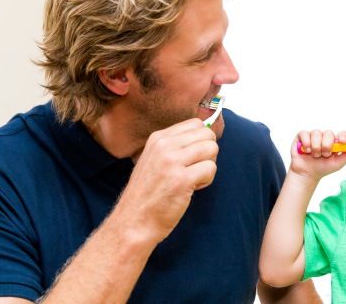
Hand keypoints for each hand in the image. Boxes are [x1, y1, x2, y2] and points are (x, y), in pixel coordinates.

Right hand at [115, 118, 217, 243]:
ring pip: (212, 149)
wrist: (134, 221)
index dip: (201, 141)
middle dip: (208, 152)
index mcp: (158, 138)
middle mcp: (164, 145)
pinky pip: (211, 168)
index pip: (195, 124)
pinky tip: (192, 189)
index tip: (192, 157)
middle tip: (195, 169)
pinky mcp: (182, 179)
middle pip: (207, 134)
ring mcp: (172, 162)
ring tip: (193, 179)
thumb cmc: (147, 194)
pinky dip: (207, 180)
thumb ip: (174, 146)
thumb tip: (204, 134)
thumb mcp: (153, 159)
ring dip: (208, 166)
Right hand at [289, 129, 345, 181]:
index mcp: (335, 142)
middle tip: (325, 155)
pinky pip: (305, 134)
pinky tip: (306, 151)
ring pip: (317, 133)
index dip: (343, 136)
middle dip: (327, 145)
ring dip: (316, 147)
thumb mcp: (337, 164)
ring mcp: (313, 136)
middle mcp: (325, 137)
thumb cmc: (322, 168)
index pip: (342, 134)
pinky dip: (306, 143)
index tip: (342, 142)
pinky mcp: (302, 136)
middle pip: (329, 132)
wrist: (306, 174)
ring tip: (315, 155)